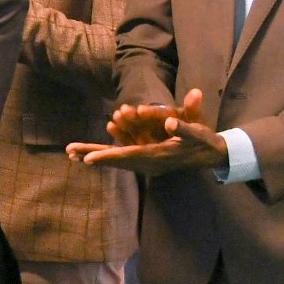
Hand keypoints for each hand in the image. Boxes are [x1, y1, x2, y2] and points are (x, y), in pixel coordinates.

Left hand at [67, 88, 229, 174]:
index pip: (128, 157)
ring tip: (72, 152)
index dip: (108, 157)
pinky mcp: (146, 160)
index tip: (89, 159)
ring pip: (117, 160)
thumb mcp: (198, 133)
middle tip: (71, 153)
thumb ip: (186, 126)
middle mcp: (149, 163)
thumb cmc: (204, 142)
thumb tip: (171, 120)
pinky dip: (106, 154)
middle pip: (117, 160)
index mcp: (158, 156)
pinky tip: (90, 152)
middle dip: (94, 156)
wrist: (212, 155)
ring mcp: (147, 163)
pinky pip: (122, 157)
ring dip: (96, 155)